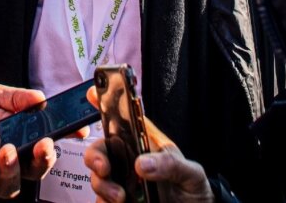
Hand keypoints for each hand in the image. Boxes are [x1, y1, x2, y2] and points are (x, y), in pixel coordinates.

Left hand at [0, 83, 83, 198]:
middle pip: (34, 172)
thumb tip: (40, 99)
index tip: (77, 132)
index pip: (44, 146)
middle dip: (42, 160)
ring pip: (9, 187)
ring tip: (6, 152)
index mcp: (15, 141)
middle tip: (41, 145)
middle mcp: (4, 162)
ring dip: (11, 170)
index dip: (64, 139)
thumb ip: (15, 98)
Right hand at [82, 110, 211, 202]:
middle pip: (100, 148)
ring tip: (120, 196)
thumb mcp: (190, 172)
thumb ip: (169, 165)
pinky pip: (101, 199)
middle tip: (104, 168)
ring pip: (97, 176)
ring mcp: (123, 180)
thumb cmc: (192, 188)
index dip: (106, 102)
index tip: (93, 93)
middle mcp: (130, 159)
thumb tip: (142, 163)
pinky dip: (104, 202)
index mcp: (145, 142)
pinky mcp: (119, 200)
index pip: (124, 117)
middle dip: (95, 156)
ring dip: (102, 185)